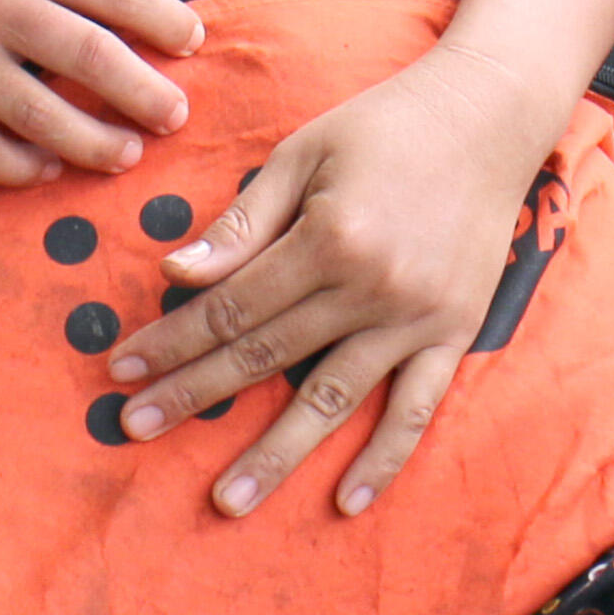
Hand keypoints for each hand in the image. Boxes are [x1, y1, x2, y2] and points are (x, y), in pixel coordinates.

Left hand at [104, 45, 574, 519]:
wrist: (490, 113)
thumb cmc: (384, 125)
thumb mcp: (304, 152)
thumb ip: (243, 220)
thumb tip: (177, 273)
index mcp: (329, 237)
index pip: (232, 306)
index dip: (173, 339)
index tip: (123, 369)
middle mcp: (372, 287)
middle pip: (267, 356)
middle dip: (195, 394)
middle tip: (137, 429)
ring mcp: (417, 318)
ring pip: (333, 401)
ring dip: (277, 453)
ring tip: (228, 500)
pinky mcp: (455, 334)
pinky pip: (416, 410)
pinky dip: (383, 460)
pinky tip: (347, 501)